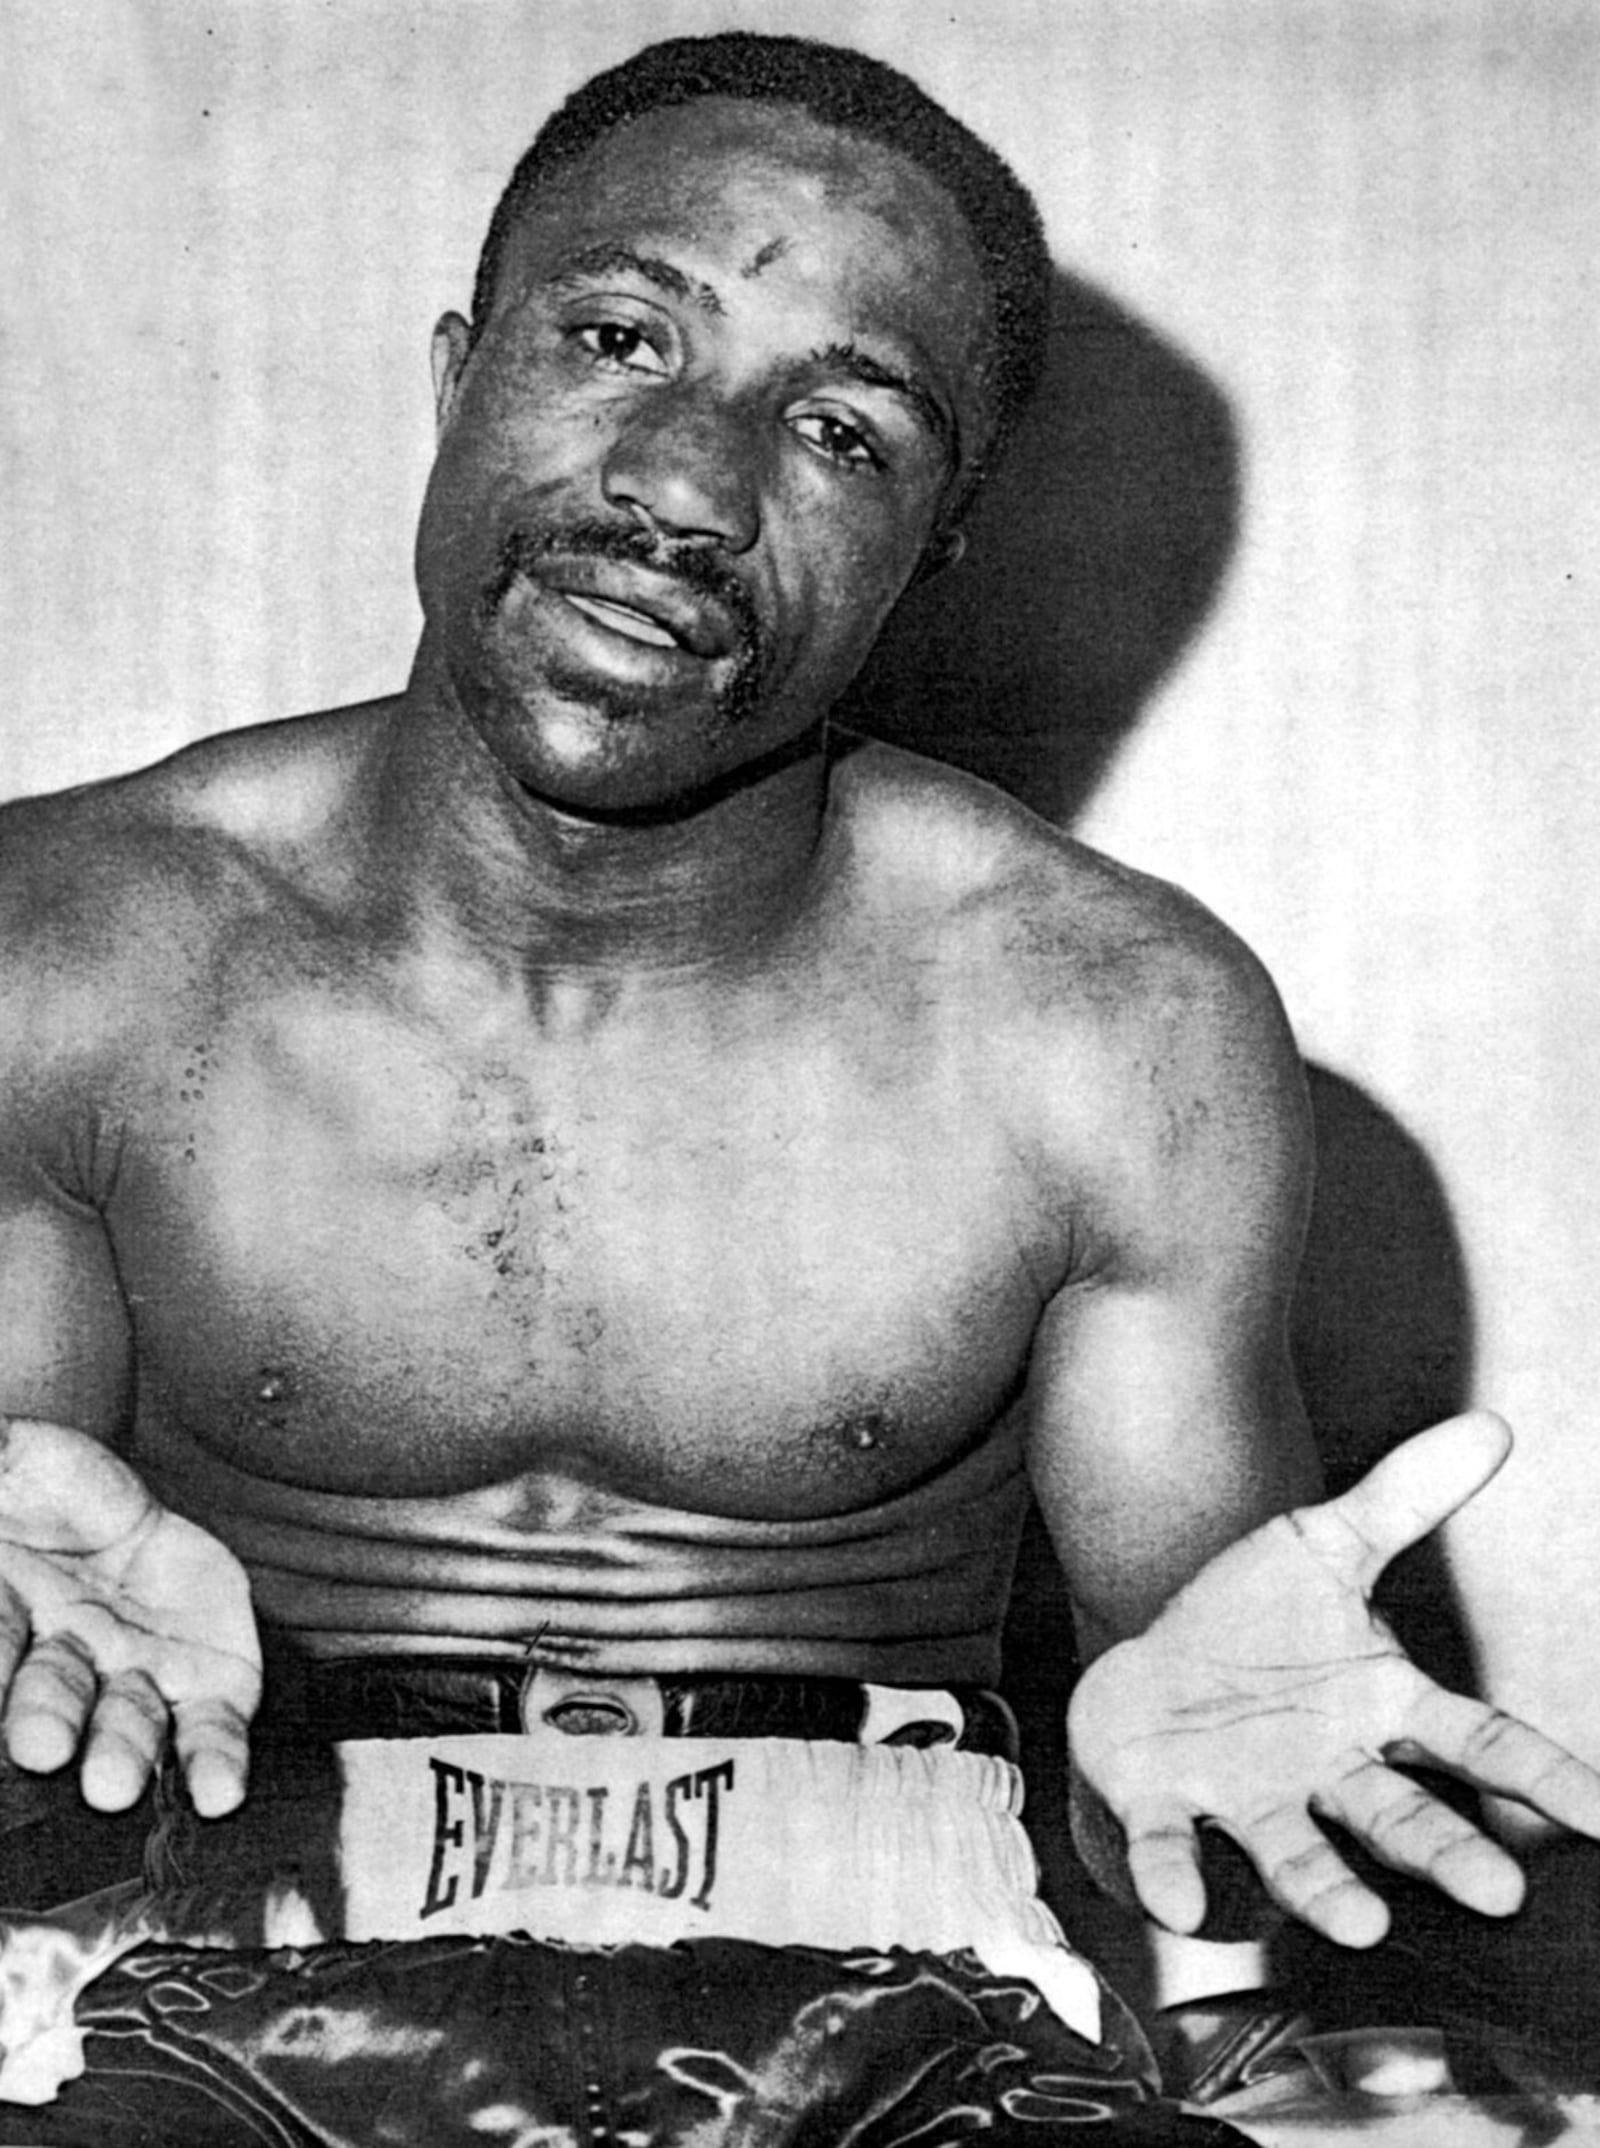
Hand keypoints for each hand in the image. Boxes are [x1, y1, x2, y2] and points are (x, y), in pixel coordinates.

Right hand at [0, 1416, 259, 1814]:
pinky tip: (215, 1791)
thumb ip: (1, 1456)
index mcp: (3, 1616)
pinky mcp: (204, 1675)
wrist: (114, 1501)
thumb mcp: (3, 1459)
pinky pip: (209, 1726)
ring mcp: (132, 1672)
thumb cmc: (34, 1489)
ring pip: (125, 1723)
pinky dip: (213, 1760)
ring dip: (120, 1752)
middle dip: (44, 1722)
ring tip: (112, 1781)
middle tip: (39, 1746)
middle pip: (47, 1700)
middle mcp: (60, 1663)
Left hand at [1067, 1411, 1599, 1946]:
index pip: (1479, 1743)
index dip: (1546, 1778)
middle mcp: (1327, 1771)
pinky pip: (1174, 1846)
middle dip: (1446, 1852)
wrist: (1149, 1671)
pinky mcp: (1166, 1805)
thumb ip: (1404, 1494)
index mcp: (1380, 1709)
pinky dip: (1178, 1876)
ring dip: (1328, 1891)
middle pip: (1399, 1816)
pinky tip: (1179, 1900)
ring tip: (1362, 1925)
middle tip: (1497, 1889)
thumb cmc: (1252, 1625)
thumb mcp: (1326, 1545)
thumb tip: (1490, 1428)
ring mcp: (1249, 1796)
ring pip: (1298, 1854)